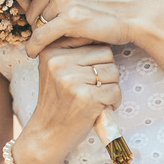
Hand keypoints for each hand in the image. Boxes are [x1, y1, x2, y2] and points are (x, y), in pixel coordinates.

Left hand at [13, 0, 143, 57]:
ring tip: (63, 37)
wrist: (135, 12)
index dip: (25, 8)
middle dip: (37, 24)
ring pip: (35, 26)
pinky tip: (34, 53)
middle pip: (27, 12)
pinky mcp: (70, 19)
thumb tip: (22, 2)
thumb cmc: (106, 1)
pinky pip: (40, 37)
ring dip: (44, 36)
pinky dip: (34, 48)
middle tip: (56, 30)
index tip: (36, 17)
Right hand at [19, 41, 121, 162]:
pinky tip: (99, 108)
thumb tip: (99, 29)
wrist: (47, 134)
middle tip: (91, 88)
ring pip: (114, 71)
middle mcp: (59, 62)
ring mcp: (71, 80)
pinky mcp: (86, 98)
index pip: (92, 39)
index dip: (96, 58)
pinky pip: (116, 90)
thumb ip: (70, 48)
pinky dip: (113, 102)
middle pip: (106, 53)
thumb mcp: (53, 69)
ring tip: (94, 98)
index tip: (85, 72)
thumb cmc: (57, 100)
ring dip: (111, 87)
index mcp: (51, 50)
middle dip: (105, 72)